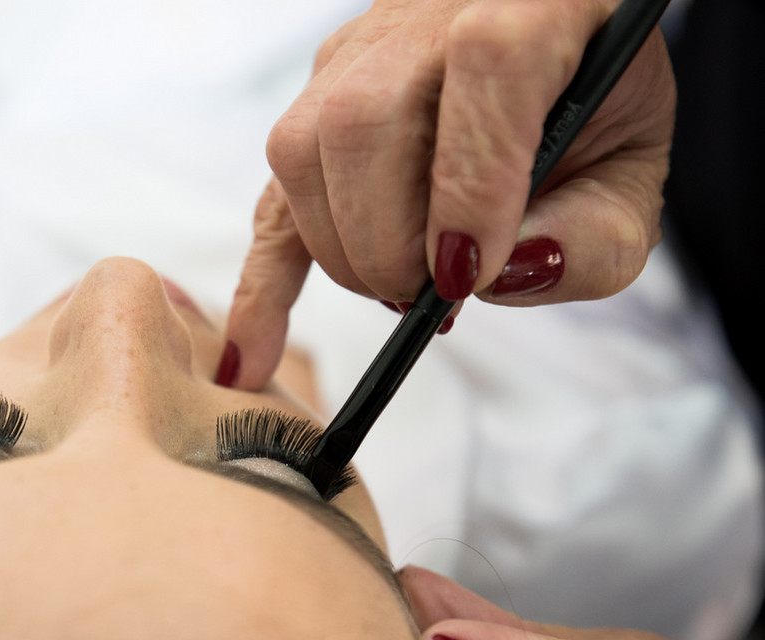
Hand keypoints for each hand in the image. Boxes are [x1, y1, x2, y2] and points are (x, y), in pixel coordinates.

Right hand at [222, 0, 674, 389]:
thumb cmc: (591, 111)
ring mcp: (357, 49)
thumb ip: (594, 236)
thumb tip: (501, 277)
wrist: (545, 51)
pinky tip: (254, 357)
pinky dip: (262, 282)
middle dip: (390, 246)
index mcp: (532, 5)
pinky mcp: (316, 98)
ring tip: (399, 286)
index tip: (467, 277)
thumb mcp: (633, 173)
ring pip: (305, 152)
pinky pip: (272, 193)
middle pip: (366, 125)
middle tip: (433, 296)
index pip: (486, 71)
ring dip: (342, 252)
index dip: (469, 189)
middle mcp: (428, 12)